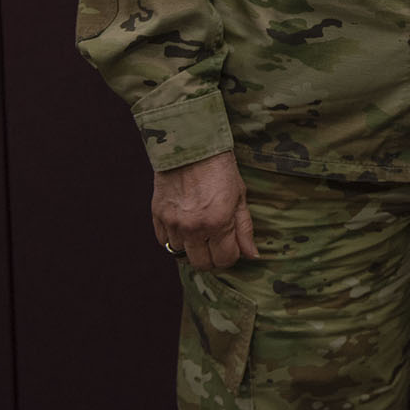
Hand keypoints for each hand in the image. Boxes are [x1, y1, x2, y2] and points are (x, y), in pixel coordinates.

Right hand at [152, 152, 257, 272]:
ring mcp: (173, 222)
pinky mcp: (157, 215)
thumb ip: (244, 228)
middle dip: (212, 258)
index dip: (231, 256)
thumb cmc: (220, 169)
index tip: (232, 246)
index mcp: (218, 222)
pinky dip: (174, 238)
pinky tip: (184, 225)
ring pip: (180, 253)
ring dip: (191, 247)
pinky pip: (163, 241)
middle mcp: (193, 227)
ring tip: (200, 229)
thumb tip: (252, 255)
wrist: (191, 145)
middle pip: (201, 264)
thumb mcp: (240, 196)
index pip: (224, 260)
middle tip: (216, 244)